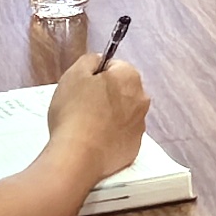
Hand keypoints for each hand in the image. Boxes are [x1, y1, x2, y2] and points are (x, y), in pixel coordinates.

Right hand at [47, 50, 151, 176]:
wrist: (77, 156)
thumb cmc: (74, 113)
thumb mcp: (74, 74)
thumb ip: (90, 60)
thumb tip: (99, 62)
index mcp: (129, 77)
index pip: (114, 67)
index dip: (95, 76)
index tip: (82, 88)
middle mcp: (142, 99)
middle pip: (122, 90)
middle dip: (105, 95)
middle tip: (82, 106)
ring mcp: (140, 125)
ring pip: (123, 113)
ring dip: (109, 116)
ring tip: (86, 126)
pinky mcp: (134, 147)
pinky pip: (122, 135)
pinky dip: (111, 136)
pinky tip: (94, 141)